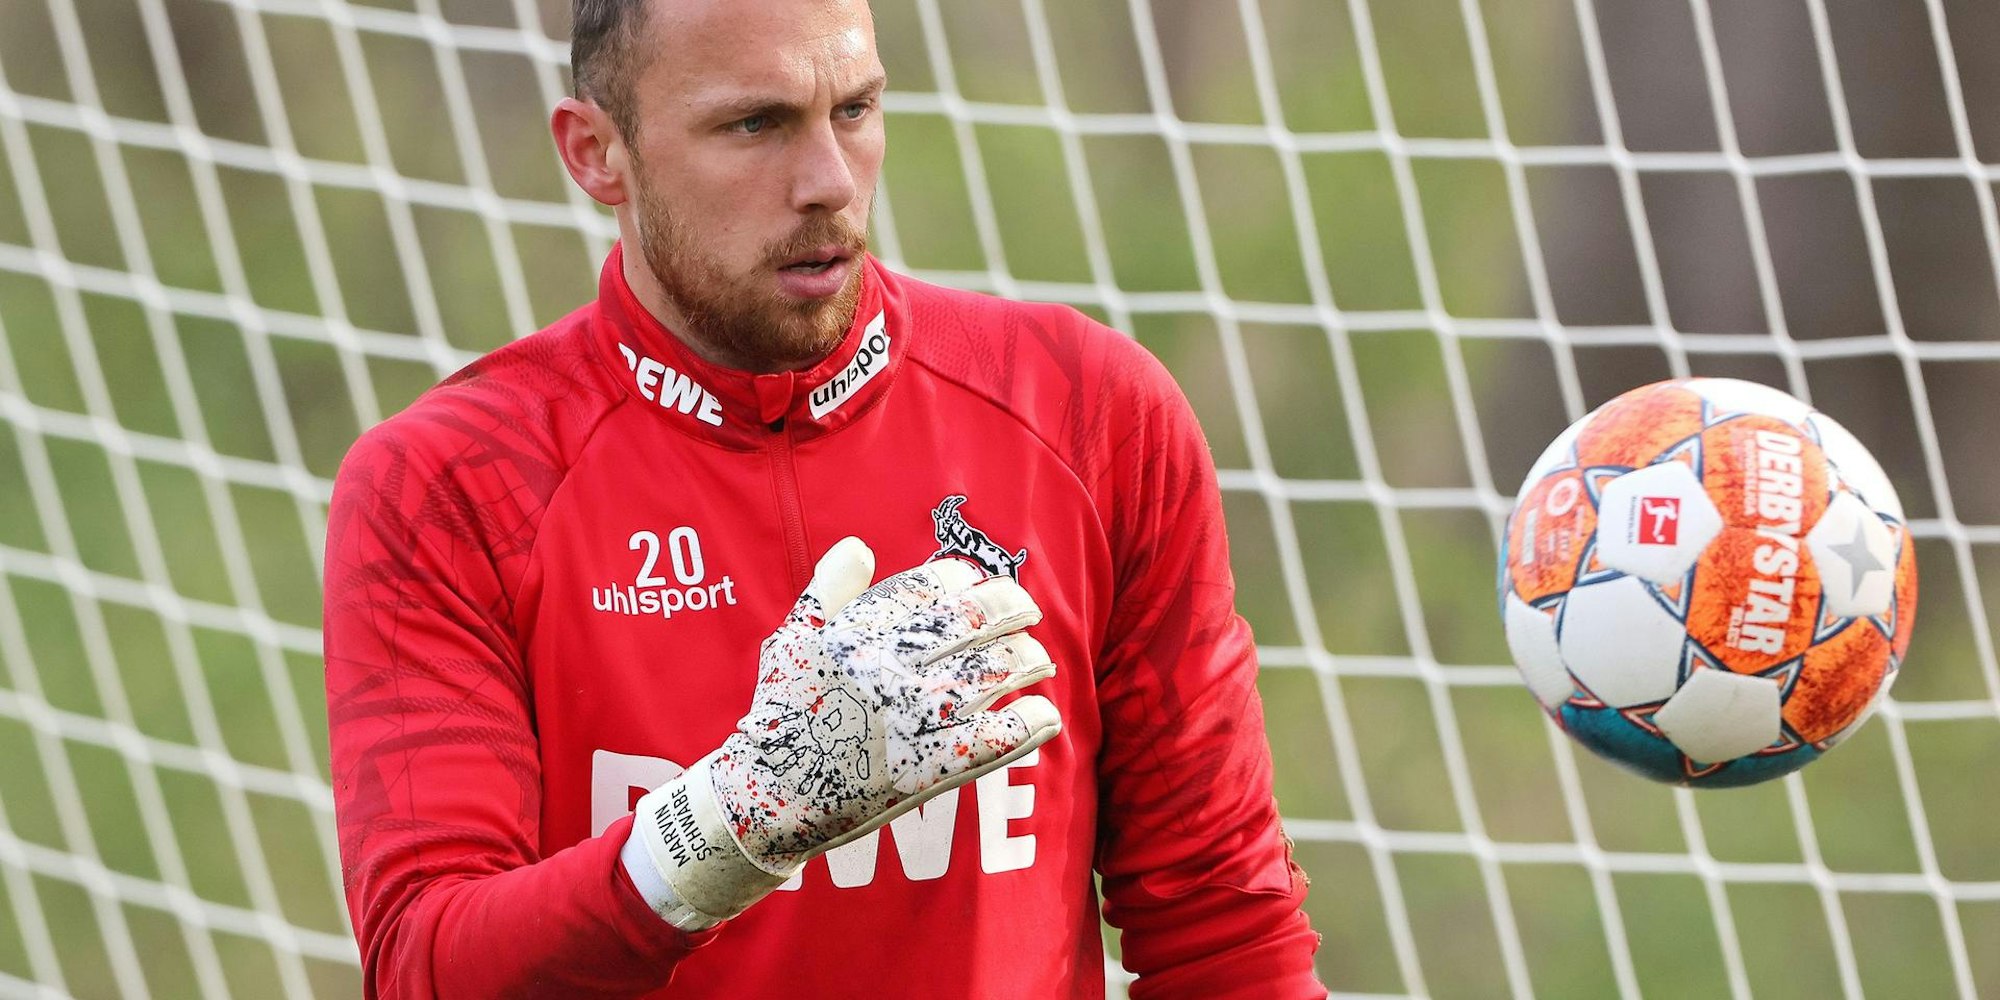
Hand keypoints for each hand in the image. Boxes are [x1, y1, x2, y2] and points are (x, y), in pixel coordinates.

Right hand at [628, 537, 1061, 927]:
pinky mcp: (931, 768)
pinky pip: (996, 738)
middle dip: (1012, 608)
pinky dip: (1029, 723)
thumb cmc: (782, 712)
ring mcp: (913, 718)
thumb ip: (828, 590)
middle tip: (1028, 610)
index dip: (963, 579)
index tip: (977, 582)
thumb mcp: (792, 640)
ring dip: (1028, 659)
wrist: (770, 797)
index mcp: (858, 633)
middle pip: (973, 621)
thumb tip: (859, 547)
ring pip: (994, 673)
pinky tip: (1044, 715)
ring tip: (1039, 658)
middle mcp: (890, 668)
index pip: (929, 586)